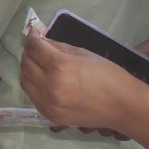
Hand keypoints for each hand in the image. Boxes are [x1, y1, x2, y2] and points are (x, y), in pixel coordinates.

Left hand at [19, 28, 143, 133]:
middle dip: (29, 52)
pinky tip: (43, 80)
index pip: (34, 48)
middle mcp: (49, 86)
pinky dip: (34, 85)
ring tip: (38, 62)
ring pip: (25, 81)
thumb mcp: (84, 53)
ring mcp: (48, 103)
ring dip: (28, 68)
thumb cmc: (109, 75)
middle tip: (37, 47)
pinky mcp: (50, 116)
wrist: (124, 107)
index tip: (35, 32)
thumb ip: (58, 47)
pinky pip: (33, 97)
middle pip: (26, 64)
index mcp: (60, 67)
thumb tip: (41, 41)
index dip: (32, 37)